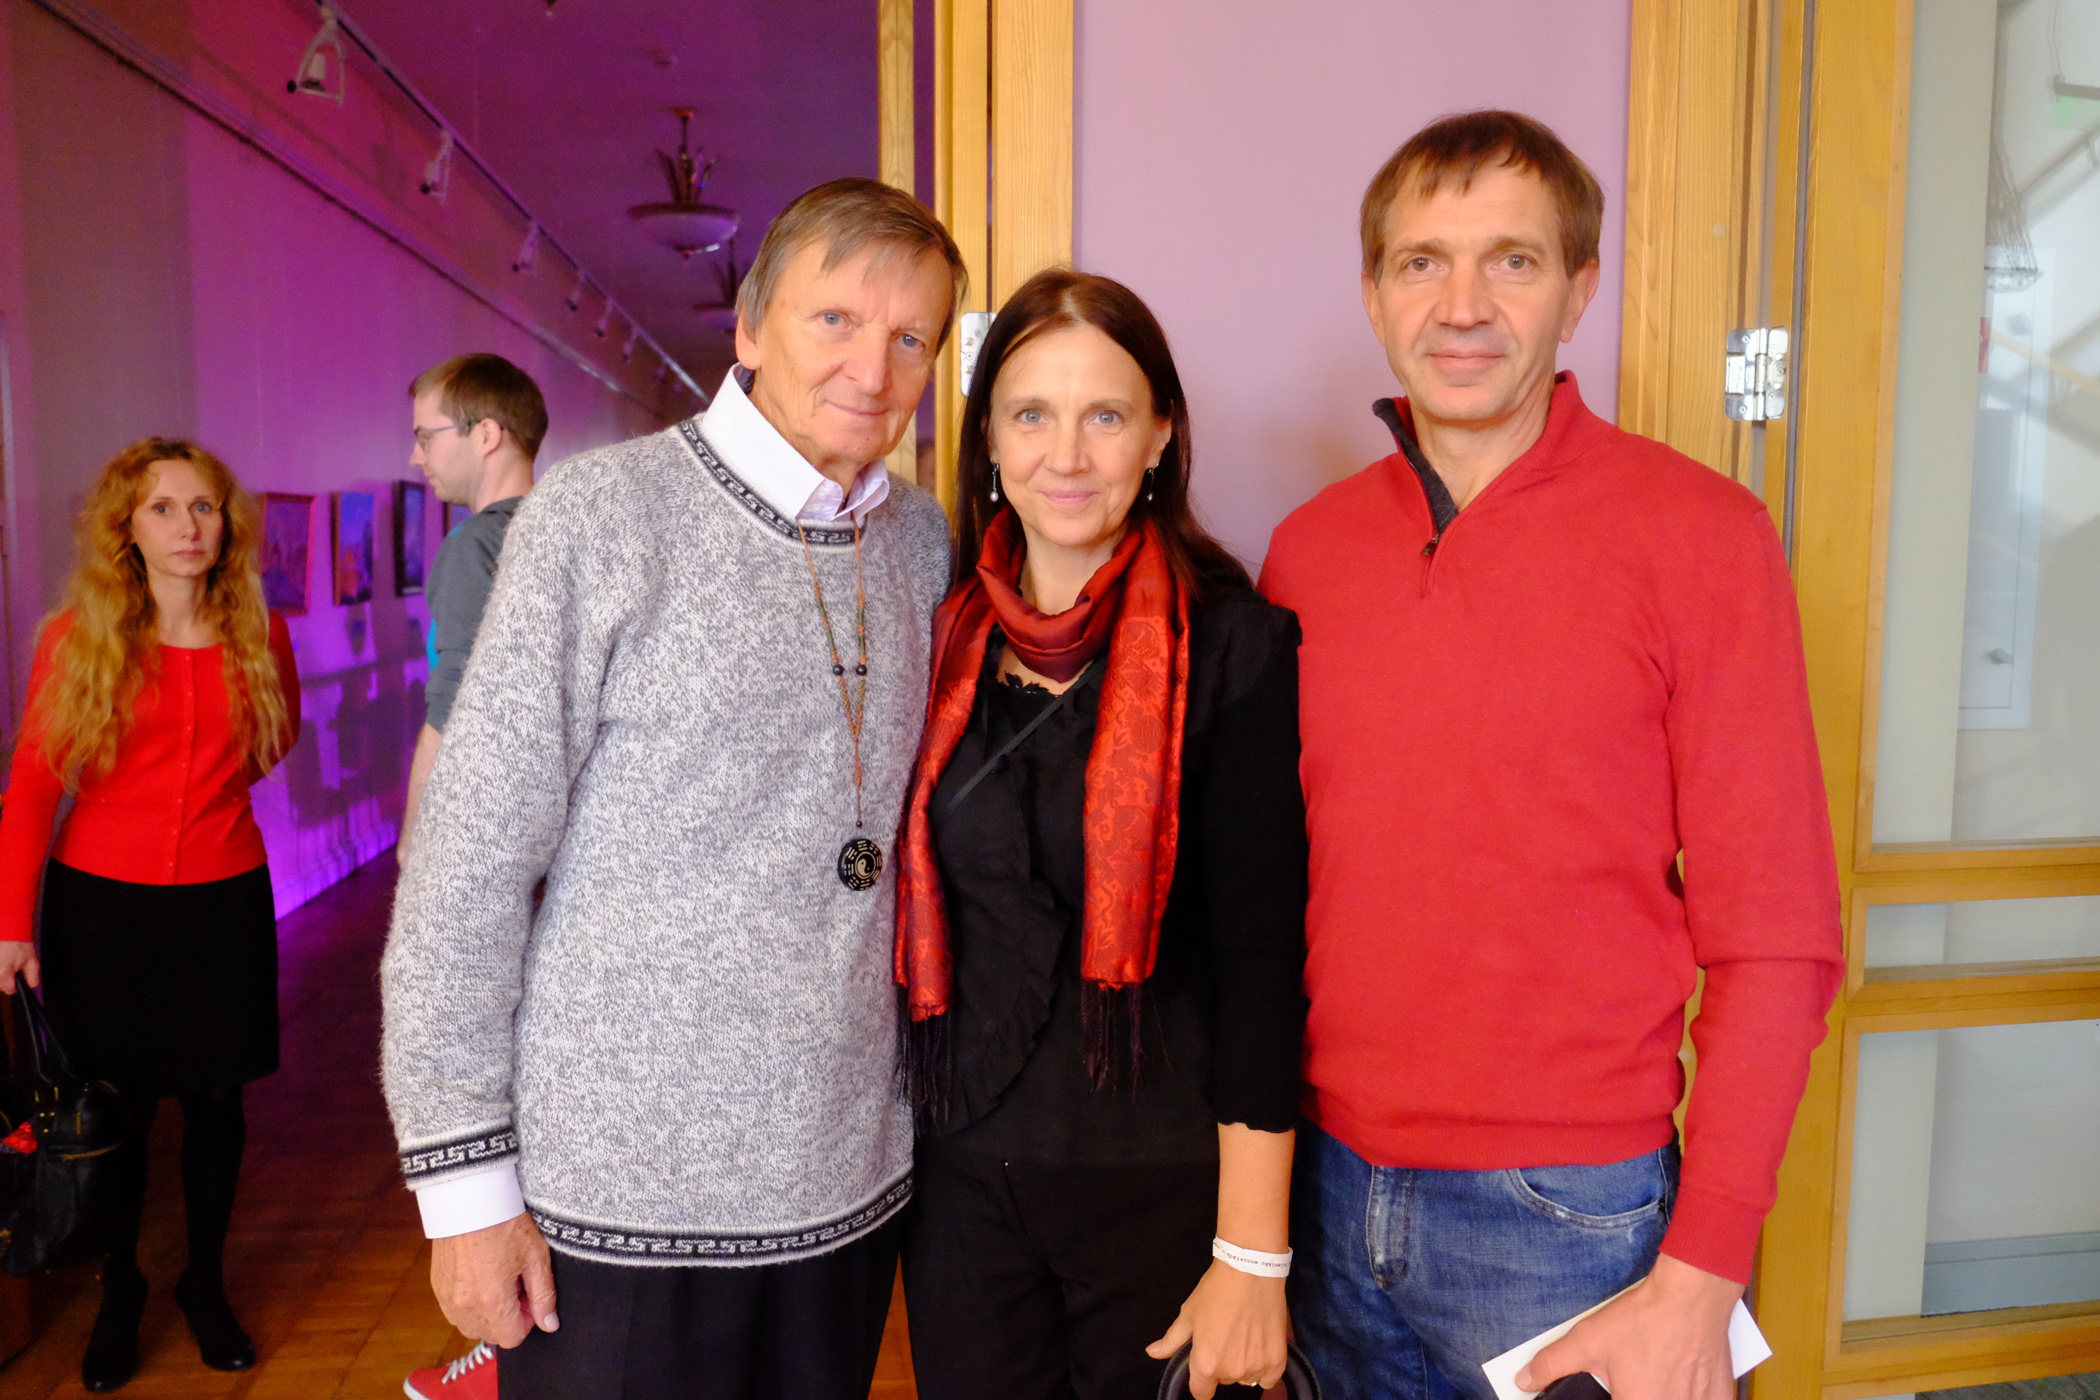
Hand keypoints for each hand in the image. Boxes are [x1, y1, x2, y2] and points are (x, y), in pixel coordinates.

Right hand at [0, 942, 38, 994]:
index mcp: (3, 974)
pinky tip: (1, 955)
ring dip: (0, 970)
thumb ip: (32, 976)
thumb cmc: (19, 942)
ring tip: (5, 959)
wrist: (8, 927)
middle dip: (6, 977)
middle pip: (0, 984)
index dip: (15, 985)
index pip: (8, 990)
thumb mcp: (32, 960)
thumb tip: (31, 986)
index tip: (17, 979)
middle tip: (11, 965)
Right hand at [430, 1213, 557, 1348]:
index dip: (527, 1321)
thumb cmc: (505, 1222)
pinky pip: (454, 1311)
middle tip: (516, 1285)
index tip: (530, 1298)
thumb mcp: (535, 1256)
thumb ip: (544, 1295)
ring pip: (471, 1325)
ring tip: (497, 1281)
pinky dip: (469, 1304)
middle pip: (491, 1334)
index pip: (512, 1338)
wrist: (470, 1198)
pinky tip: (480, 1277)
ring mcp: (447, 1297)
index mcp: (492, 1301)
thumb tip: (550, 1325)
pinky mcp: (437, 1286)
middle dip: (507, 1318)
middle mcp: (465, 1305)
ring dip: (487, 1314)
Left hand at [1146, 1259, 1289, 1397]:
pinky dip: (1265, 1367)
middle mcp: (1231, 1372)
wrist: (1251, 1272)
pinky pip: (1269, 1378)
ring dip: (1243, 1365)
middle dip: (1222, 1365)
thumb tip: (1152, 1352)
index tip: (1205, 1367)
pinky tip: (1260, 1345)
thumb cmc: (1216, 1291)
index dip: (1201, 1381)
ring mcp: (1256, 1368)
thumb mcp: (1188, 1314)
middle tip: (1225, 1337)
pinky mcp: (1277, 1360)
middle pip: (1224, 1380)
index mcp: (1205, 1364)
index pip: (1201, 1393)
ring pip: (1246, 1378)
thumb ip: (1171, 1340)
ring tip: (1244, 1337)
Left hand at [1516, 1254, 1740, 1399]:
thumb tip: (1525, 1382)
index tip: (1615, 1388)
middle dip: (1636, 1390)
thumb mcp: (1587, 1340)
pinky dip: (1692, 1395)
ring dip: (1664, 1391)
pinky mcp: (1721, 1396)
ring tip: (1658, 1372)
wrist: (1691, 1297)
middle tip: (1634, 1378)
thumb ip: (1552, 1365)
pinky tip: (1683, 1380)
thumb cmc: (1644, 1320)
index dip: (1613, 1396)